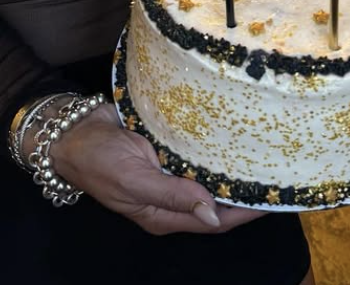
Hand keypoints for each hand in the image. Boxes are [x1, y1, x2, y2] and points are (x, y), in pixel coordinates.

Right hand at [51, 106, 261, 235]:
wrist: (72, 129)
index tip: (274, 198)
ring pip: (209, 175)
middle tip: (277, 170)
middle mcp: (171, 197)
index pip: (215, 220)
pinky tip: (234, 132)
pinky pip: (197, 152)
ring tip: (264, 152)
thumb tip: (212, 211)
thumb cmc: (97, 158)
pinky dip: (215, 146)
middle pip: (217, 200)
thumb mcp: (132, 179)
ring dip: (233, 167)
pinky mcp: (166, 149)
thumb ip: (171, 195)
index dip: (245, 212)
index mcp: (163, 214)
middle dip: (245, 190)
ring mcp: (169, 172)